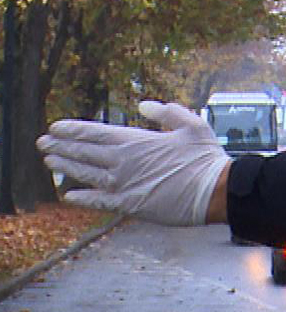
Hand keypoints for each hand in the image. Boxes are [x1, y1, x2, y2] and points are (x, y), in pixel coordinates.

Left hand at [36, 101, 230, 225]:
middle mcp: (123, 162)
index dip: (72, 129)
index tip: (54, 127)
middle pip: (83, 152)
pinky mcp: (131, 205)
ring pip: (86, 175)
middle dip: (61, 146)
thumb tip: (143, 105)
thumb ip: (165, 112)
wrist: (216, 191)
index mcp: (136, 141)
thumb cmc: (206, 158)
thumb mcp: (190, 125)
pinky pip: (99, 202)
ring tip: (50, 162)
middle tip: (43, 143)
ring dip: (66, 167)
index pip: (94, 132)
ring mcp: (124, 185)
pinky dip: (82, 198)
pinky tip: (69, 195)